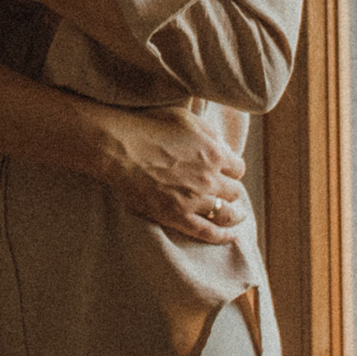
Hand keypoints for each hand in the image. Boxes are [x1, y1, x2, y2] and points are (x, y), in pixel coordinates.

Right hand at [87, 102, 247, 242]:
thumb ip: (208, 133)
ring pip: (225, 212)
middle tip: (225, 192)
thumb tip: (221, 144)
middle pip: (234, 191)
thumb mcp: (185, 119)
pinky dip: (222, 236)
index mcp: (214, 153)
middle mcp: (209, 178)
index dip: (232, 170)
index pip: (237, 168)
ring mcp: (194, 199)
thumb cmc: (148, 127)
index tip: (226, 172)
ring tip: (236, 216)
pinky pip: (208, 231)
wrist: (119, 149)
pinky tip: (231, 236)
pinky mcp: (178, 216)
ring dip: (233, 214)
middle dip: (230, 190)